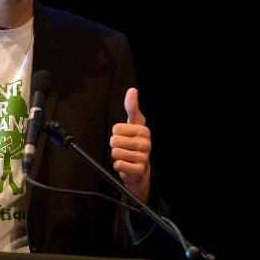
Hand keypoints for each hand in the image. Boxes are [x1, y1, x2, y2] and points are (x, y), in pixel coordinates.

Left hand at [109, 88, 151, 202]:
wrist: (140, 169)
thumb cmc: (134, 142)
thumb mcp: (134, 124)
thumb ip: (132, 107)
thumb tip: (132, 90)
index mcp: (143, 130)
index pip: (116, 128)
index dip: (116, 133)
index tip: (125, 136)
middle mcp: (146, 143)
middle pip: (114, 141)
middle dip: (115, 145)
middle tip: (124, 148)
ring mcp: (143, 157)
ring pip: (115, 153)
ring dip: (117, 156)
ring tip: (125, 156)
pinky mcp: (139, 170)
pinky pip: (118, 165)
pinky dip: (118, 166)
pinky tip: (126, 165)